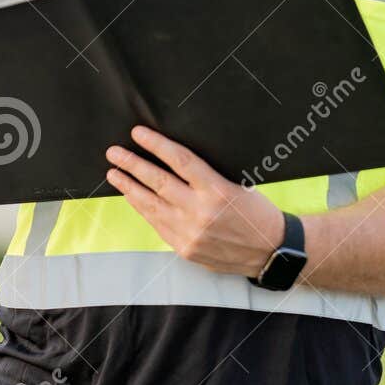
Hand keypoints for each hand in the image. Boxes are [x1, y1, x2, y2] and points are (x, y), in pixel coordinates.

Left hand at [105, 126, 286, 276]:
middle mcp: (201, 212)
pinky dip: (143, 209)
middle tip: (114, 152)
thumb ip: (206, 176)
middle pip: (158, 182)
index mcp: (218, 190)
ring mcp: (190, 233)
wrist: (270, 251)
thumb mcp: (238, 184)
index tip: (138, 133)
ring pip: (151, 206)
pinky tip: (133, 197)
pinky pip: (157, 224)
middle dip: (132, 165)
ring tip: (114, 174)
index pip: (179, 160)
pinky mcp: (185, 249)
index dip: (156, 145)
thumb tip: (173, 160)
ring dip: (130, 187)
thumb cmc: (256, 212)